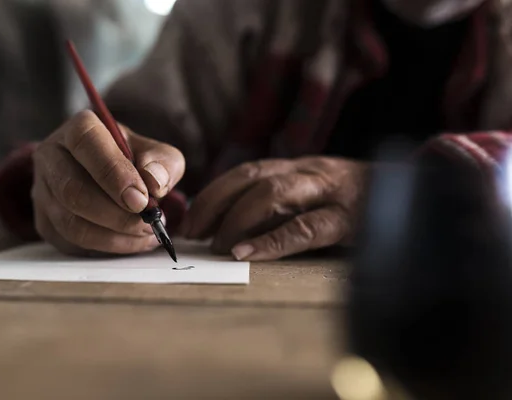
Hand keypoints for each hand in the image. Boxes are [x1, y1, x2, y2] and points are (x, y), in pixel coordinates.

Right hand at [32, 110, 184, 255]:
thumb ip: (162, 163)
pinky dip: (106, 247)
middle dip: (116, 215)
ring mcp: (42, 190)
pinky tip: (132, 241)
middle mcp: (51, 156)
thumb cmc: (132, 161)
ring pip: (71, 223)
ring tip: (146, 233)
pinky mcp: (44, 221)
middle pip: (73, 191)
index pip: (86, 144)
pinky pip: (71, 243)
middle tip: (148, 223)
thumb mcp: (156, 153)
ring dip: (114, 236)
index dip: (114, 174)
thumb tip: (154, 182)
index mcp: (78, 129)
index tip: (141, 200)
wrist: (110, 177)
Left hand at [181, 157, 369, 260]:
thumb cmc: (354, 203)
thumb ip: (283, 204)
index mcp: (297, 167)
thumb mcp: (317, 194)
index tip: (189, 220)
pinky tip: (248, 254)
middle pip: (252, 177)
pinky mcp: (348, 218)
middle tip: (193, 235)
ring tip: (216, 247)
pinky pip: (305, 228)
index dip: (213, 194)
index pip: (245, 171)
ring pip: (273, 193)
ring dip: (237, 219)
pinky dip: (272, 241)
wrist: (417, 194)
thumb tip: (230, 229)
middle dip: (215, 204)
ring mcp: (328, 191)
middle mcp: (308, 171)